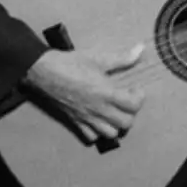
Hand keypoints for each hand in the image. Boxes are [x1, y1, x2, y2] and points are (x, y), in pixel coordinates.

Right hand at [24, 45, 145, 141]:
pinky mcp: (76, 121)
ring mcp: (87, 118)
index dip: (140, 97)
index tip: (135, 88)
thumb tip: (140, 49)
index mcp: (107, 93)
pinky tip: (97, 119)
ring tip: (113, 112)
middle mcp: (99, 109)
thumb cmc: (71, 64)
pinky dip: (97, 132)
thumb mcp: (98, 58)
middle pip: (126, 123)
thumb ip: (122, 58)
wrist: (45, 72)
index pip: (134, 105)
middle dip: (130, 112)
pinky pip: (91, 137)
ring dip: (115, 124)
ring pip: (111, 133)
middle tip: (126, 100)